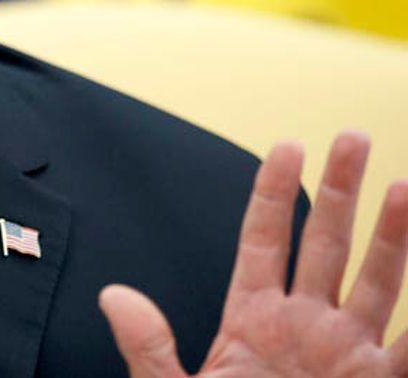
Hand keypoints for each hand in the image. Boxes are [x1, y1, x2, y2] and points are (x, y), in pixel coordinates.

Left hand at [100, 130, 407, 376]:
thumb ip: (149, 347)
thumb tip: (113, 294)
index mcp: (252, 320)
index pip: (263, 241)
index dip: (275, 193)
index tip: (287, 144)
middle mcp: (306, 328)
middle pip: (325, 245)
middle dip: (340, 192)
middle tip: (352, 136)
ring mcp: (348, 356)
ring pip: (377, 282)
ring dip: (394, 236)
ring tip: (403, 185)